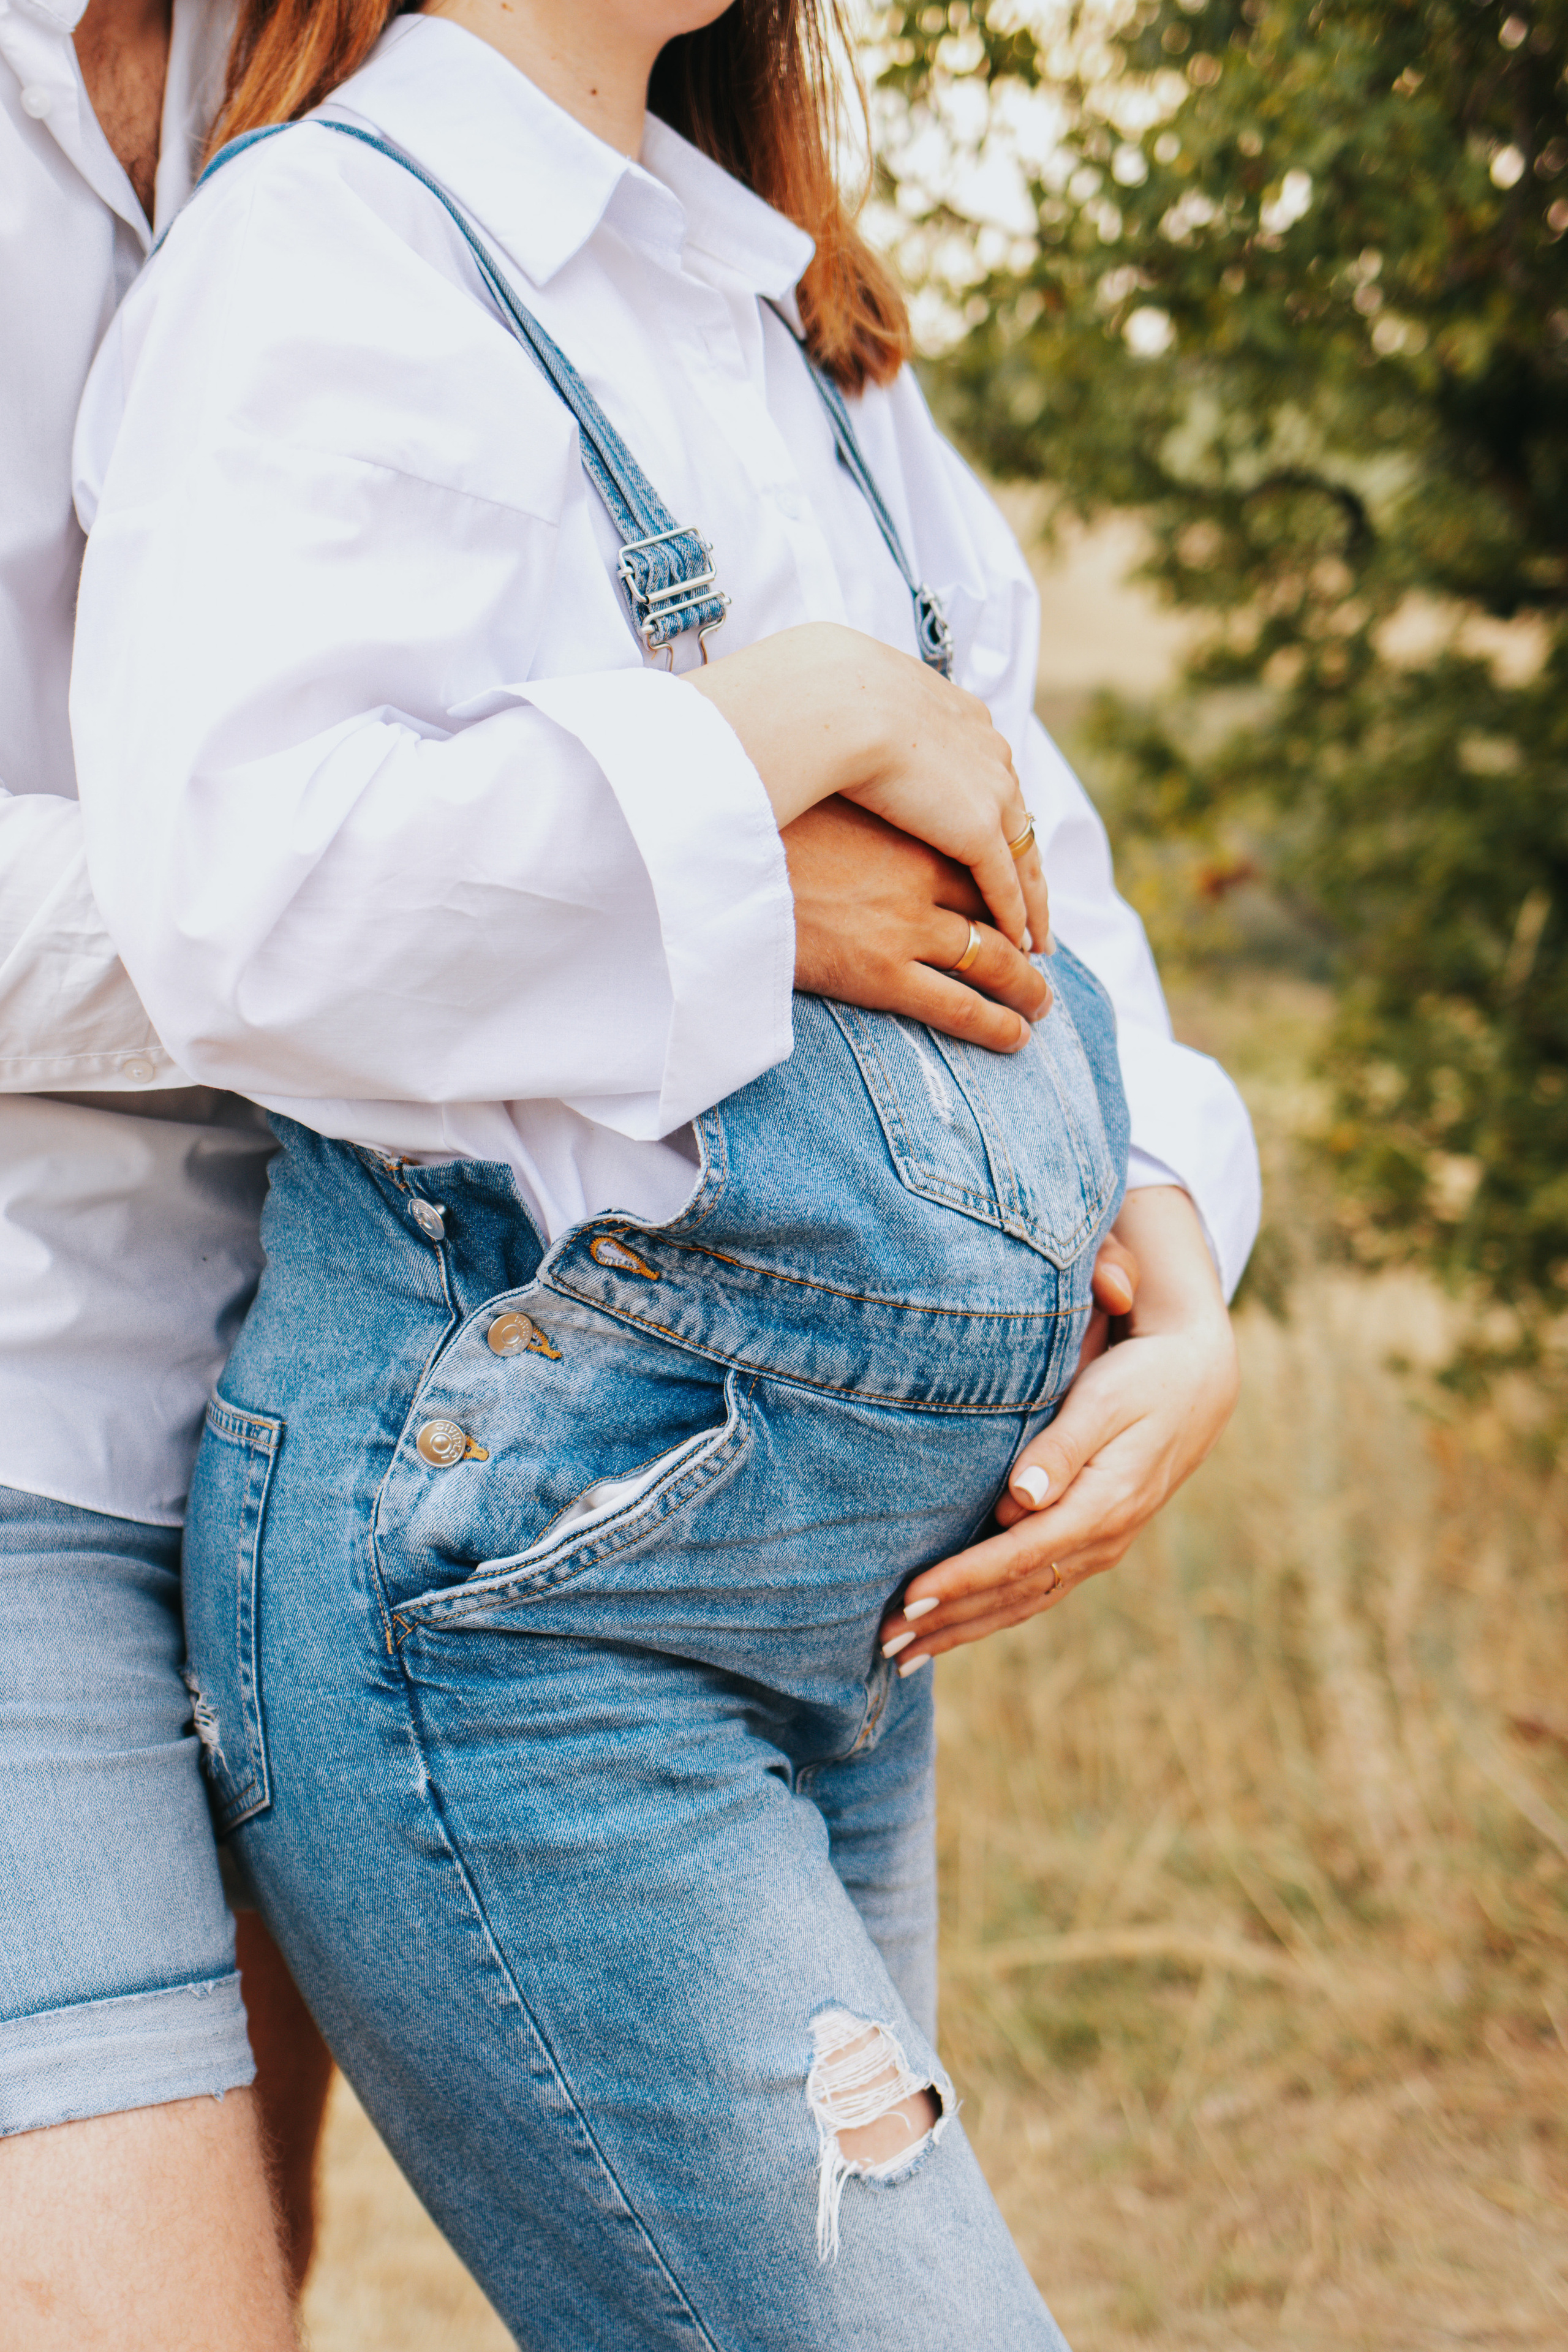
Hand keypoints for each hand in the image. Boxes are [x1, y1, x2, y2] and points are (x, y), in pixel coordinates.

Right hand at [685, 622, 1049, 951]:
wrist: (831, 704)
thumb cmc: (823, 700)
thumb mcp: (861, 705)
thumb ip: (875, 726)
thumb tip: (850, 732)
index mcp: (963, 721)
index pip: (989, 779)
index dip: (995, 816)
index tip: (997, 843)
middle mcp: (989, 757)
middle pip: (1019, 823)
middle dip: (1028, 865)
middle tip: (1033, 904)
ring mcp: (988, 795)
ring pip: (1023, 861)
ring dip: (1032, 903)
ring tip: (1034, 940)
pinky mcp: (976, 830)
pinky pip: (1004, 884)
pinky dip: (1015, 914)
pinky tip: (1019, 941)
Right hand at [784, 797, 1049, 1053]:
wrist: (716, 867)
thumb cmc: (759, 834)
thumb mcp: (819, 805)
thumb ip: (857, 823)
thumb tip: (858, 830)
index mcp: (905, 833)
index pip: (976, 862)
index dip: (1001, 889)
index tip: (1013, 906)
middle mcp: (918, 878)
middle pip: (996, 911)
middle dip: (1025, 941)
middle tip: (1039, 961)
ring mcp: (904, 927)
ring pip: (992, 961)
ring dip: (1025, 986)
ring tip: (1038, 1005)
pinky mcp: (881, 974)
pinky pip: (958, 1006)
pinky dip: (996, 1024)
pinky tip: (1016, 1037)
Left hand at [877, 1189, 1233, 1666]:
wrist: (1196, 1384)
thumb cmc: (1141, 1379)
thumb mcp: (1104, 1401)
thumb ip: (1060, 1449)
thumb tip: (1019, 1497)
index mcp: (1102, 1507)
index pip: (1018, 1556)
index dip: (961, 1581)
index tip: (909, 1599)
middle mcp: (1102, 1540)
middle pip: (1013, 1594)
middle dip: (948, 1622)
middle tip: (884, 1645)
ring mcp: (1099, 1548)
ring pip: (1022, 1602)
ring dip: (963, 1629)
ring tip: (904, 1654)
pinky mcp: (1091, 1543)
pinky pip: (1034, 1590)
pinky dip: (990, 1614)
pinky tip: (954, 1628)